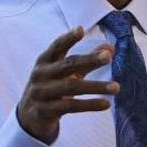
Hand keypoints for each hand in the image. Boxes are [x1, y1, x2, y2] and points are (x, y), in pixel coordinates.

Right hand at [16, 26, 116, 143]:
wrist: (30, 116)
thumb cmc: (52, 88)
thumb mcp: (66, 73)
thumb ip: (87, 61)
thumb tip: (110, 48)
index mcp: (44, 61)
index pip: (56, 47)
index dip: (68, 38)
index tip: (80, 29)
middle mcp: (41, 75)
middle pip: (67, 65)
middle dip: (89, 60)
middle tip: (108, 57)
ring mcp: (41, 93)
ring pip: (71, 87)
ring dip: (95, 87)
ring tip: (116, 87)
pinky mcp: (45, 111)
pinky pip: (70, 107)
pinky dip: (89, 105)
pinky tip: (106, 104)